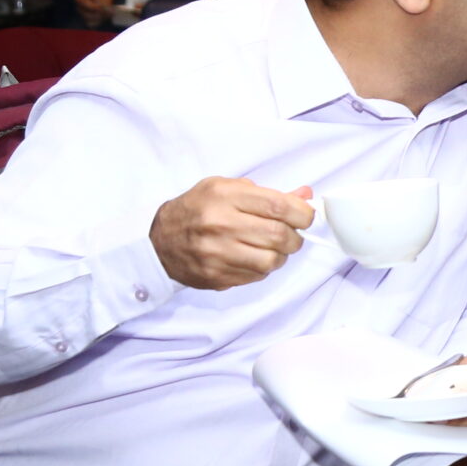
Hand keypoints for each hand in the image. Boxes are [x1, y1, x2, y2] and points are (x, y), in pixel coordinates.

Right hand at [150, 179, 314, 289]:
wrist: (160, 242)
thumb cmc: (197, 210)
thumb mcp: (226, 189)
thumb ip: (266, 193)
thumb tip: (305, 196)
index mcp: (224, 197)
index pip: (278, 206)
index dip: (302, 213)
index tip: (306, 216)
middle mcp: (220, 224)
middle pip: (279, 235)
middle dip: (294, 237)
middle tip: (291, 234)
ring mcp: (217, 253)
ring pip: (271, 260)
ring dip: (281, 255)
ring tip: (273, 248)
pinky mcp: (217, 276)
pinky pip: (256, 276)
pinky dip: (263, 268)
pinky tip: (254, 257)